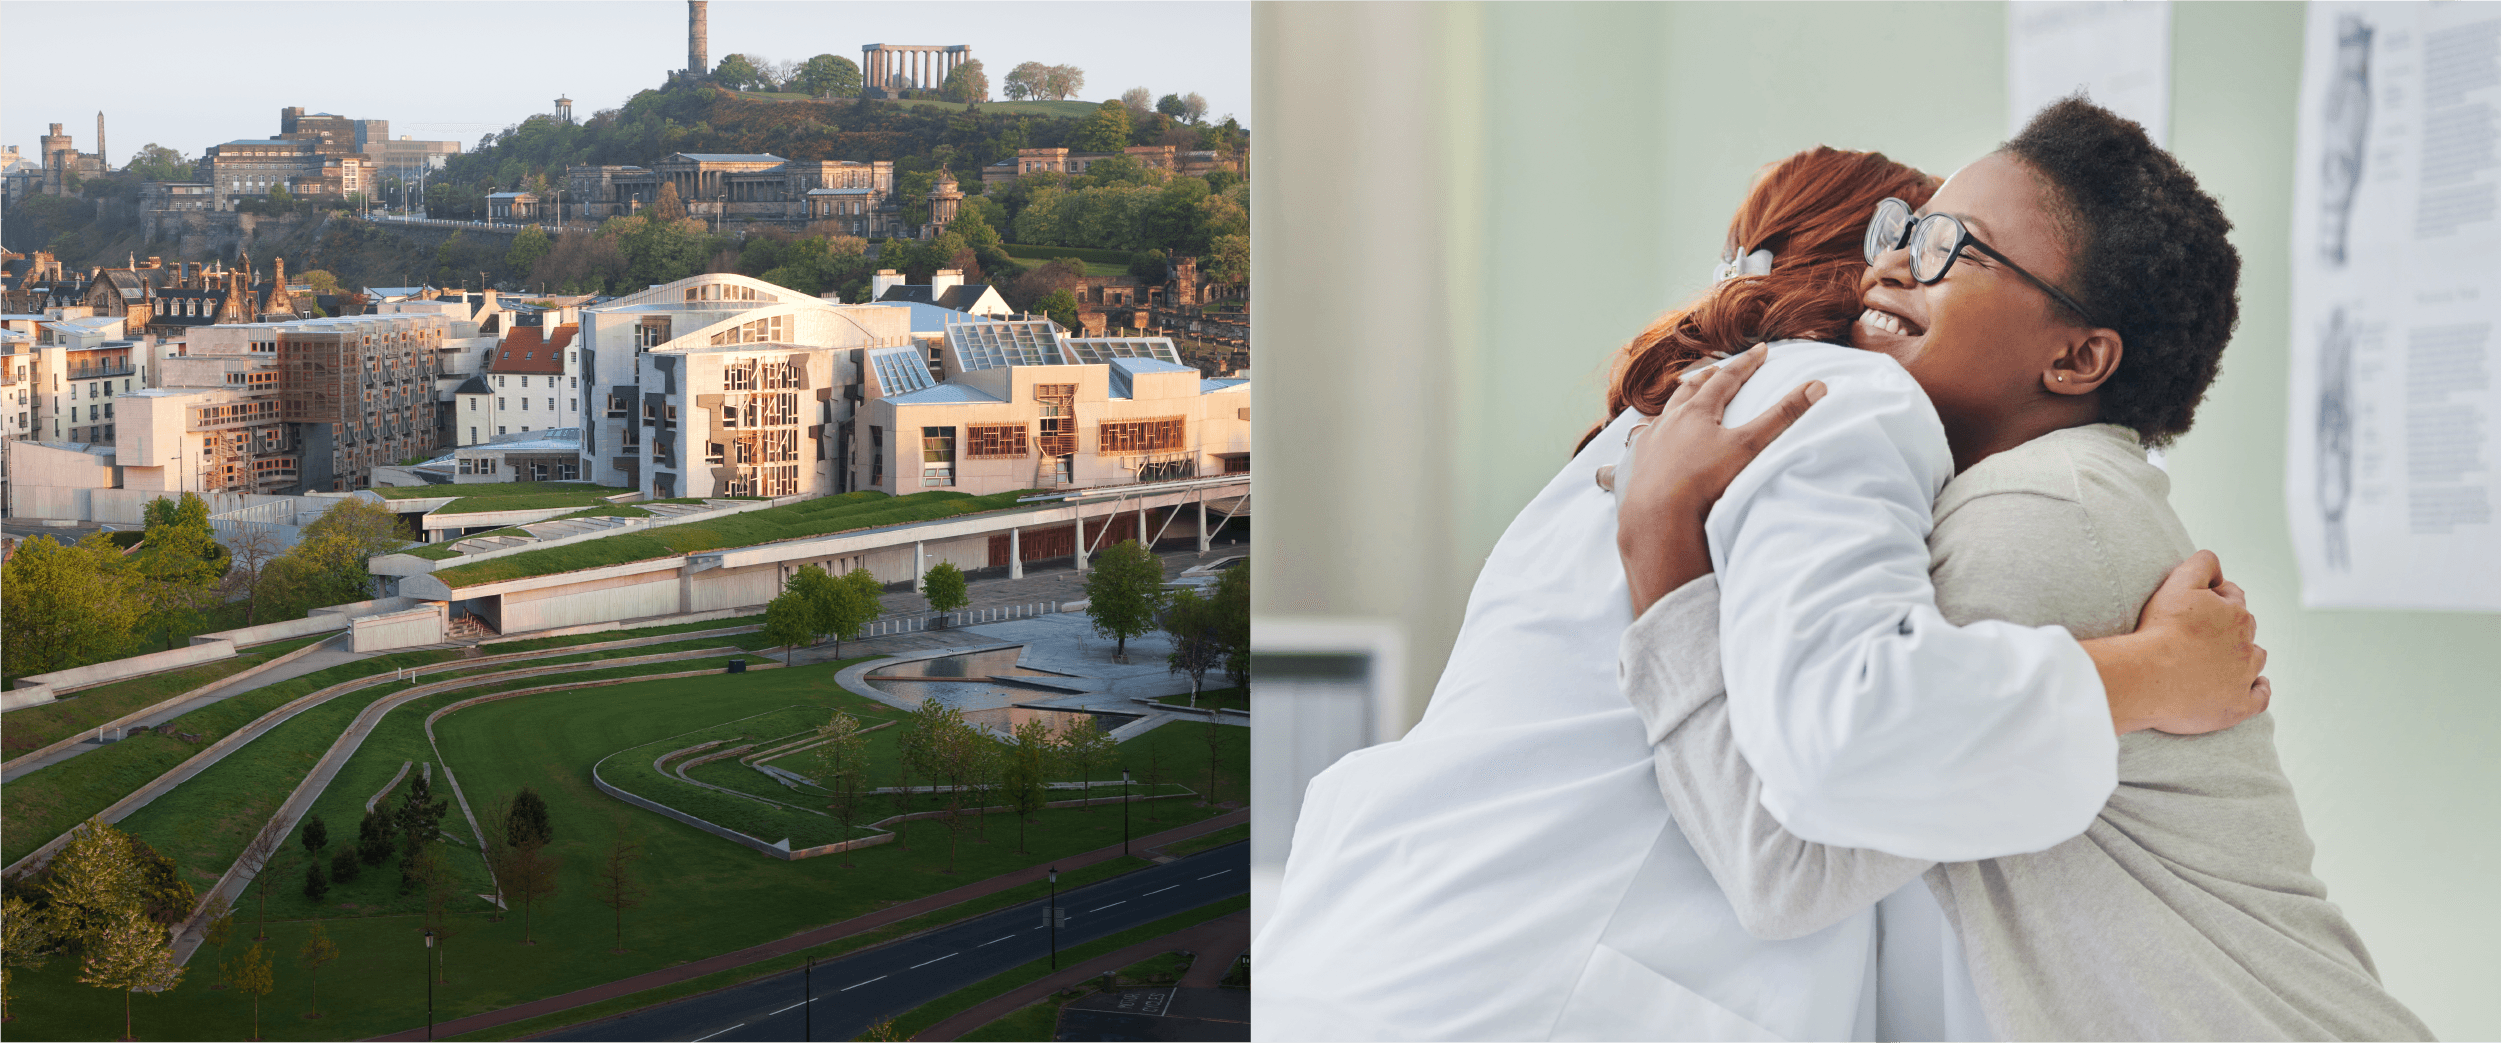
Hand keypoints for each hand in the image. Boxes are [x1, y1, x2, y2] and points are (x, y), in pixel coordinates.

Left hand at [1616, 345, 1827, 614]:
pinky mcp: (1625, 475)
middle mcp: (1666, 423)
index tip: (1760, 351)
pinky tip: (1606, 469)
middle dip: (1703, 380)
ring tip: (1666, 412)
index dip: (1745, 364)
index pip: (1726, 379)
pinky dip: (1614, 465)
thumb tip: (1818, 385)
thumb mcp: (1750, 446)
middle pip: (1686, 393)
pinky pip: (1615, 467)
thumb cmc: (1705, 481)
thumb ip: (1783, 415)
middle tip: (1712, 372)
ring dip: (1662, 415)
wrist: (1658, 517)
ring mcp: (1642, 448)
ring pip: (1651, 422)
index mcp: (1697, 412)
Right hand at [2086, 550, 2271, 734]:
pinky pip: (2260, 698)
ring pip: (2255, 661)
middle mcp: (2247, 645)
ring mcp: (2243, 678)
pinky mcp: (2237, 706)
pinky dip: (2258, 690)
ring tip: (2222, 660)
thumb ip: (2203, 564)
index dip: (2215, 600)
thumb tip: (2217, 564)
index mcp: (2236, 615)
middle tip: (2200, 634)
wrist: (2148, 676)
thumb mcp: (2180, 582)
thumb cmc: (2161, 630)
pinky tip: (2254, 686)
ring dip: (2244, 657)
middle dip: (2229, 628)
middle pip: (2246, 629)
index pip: (2233, 599)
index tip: (2195, 608)